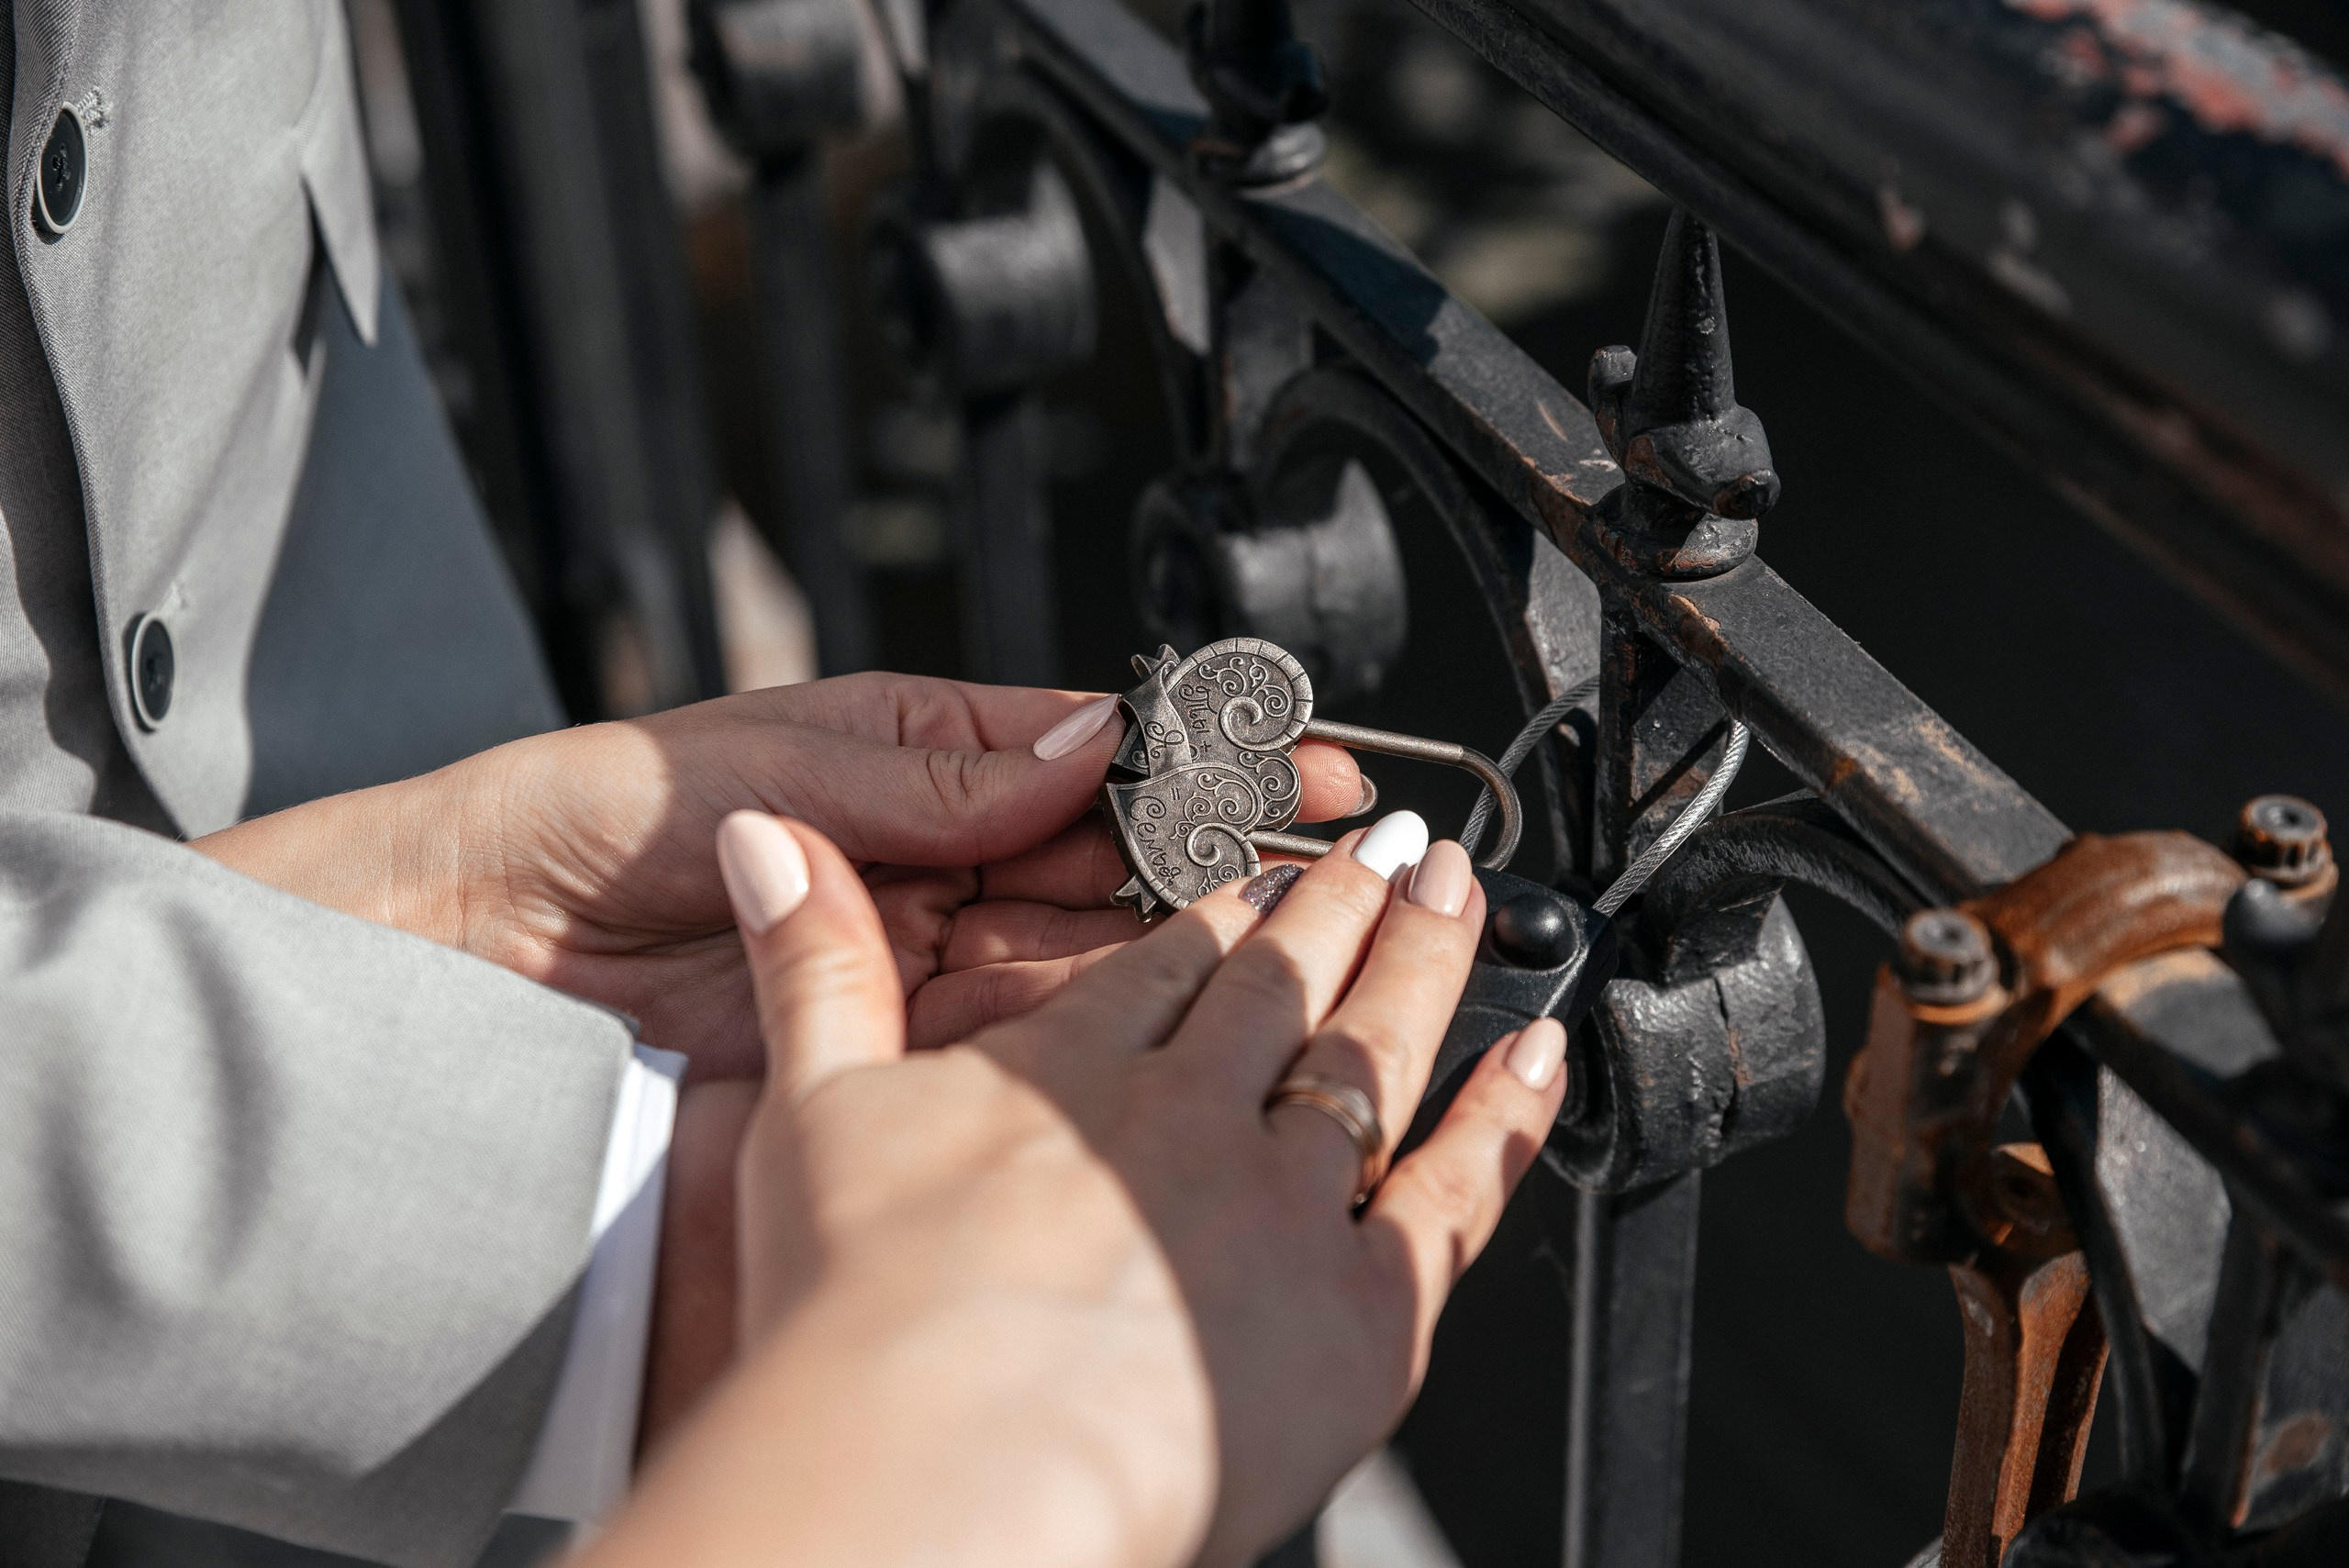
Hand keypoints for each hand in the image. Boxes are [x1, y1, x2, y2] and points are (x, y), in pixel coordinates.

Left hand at [194, 674, 1362, 1079]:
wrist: (463, 947)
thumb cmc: (586, 814)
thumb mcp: (772, 770)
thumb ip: (934, 774)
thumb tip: (1088, 738)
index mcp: (912, 758)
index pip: (1089, 753)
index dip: (1198, 756)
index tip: (1296, 758)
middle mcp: (930, 862)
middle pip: (1109, 860)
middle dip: (1220, 854)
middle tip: (1321, 857)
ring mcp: (915, 961)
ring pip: (1080, 956)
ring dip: (1177, 947)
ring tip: (1277, 934)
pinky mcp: (884, 1053)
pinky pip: (1009, 1042)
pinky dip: (1089, 1033)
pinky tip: (1159, 1019)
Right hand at [587, 808, 1569, 1567]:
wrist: (943, 1469)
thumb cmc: (858, 1324)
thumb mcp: (807, 1110)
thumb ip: (812, 964)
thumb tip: (768, 835)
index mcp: (1076, 1066)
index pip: (1174, 959)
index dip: (1229, 900)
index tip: (1267, 855)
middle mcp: (1192, 1112)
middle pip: (1288, 985)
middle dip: (1348, 905)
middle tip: (1402, 845)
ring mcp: (1284, 1200)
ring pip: (1372, 1056)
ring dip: (1424, 964)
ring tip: (1462, 896)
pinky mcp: (1360, 1304)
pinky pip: (1453, 1188)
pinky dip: (1502, 1113)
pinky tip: (1535, 1052)